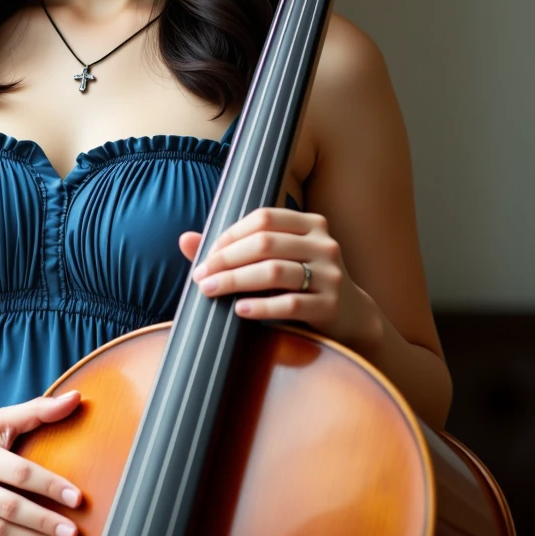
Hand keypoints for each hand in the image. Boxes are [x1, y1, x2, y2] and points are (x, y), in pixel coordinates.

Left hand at [179, 208, 381, 349]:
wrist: (351, 317)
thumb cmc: (302, 283)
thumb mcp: (275, 260)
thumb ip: (233, 248)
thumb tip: (184, 239)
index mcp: (310, 224)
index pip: (263, 218)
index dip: (230, 234)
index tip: (206, 255)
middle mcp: (323, 244)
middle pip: (265, 243)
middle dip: (226, 259)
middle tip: (200, 276)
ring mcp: (330, 275)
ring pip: (275, 272)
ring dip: (235, 281)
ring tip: (210, 290)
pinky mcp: (330, 305)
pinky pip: (290, 304)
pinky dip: (261, 306)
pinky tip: (239, 309)